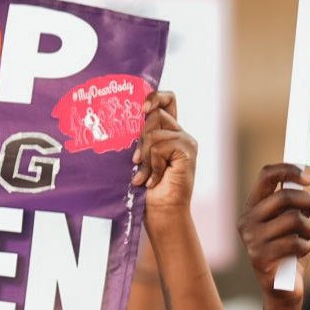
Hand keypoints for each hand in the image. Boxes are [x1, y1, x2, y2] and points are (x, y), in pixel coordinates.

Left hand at [132, 91, 195, 215]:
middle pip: (156, 113)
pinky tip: (153, 179)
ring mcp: (186, 141)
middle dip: (140, 137)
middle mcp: (180, 134)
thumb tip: (122, 118)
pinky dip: (152, 164)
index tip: (140, 108)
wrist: (161, 213)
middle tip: (136, 161)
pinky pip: (160, 146)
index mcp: (169, 132)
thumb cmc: (147, 190)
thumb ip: (138, 137)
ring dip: (144, 157)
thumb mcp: (138, 158)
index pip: (167, 100)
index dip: (154, 96)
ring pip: (154, 132)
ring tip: (144, 176)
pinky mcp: (188, 151)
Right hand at [238, 163, 309, 298]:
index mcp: (252, 207)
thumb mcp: (291, 221)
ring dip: (308, 229)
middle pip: (283, 196)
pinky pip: (295, 242)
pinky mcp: (260, 258)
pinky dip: (305, 247)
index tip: (308, 179)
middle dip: (306, 201)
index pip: (266, 176)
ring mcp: (251, 240)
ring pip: (293, 219)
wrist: (283, 287)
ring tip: (305, 238)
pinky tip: (299, 254)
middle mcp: (247, 221)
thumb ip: (292, 203)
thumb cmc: (289, 249)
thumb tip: (302, 181)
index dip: (288, 170)